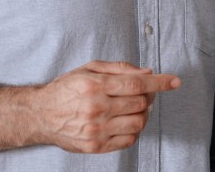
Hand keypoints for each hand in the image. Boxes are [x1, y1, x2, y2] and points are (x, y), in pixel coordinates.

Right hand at [36, 60, 180, 153]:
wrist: (41, 114)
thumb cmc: (66, 88)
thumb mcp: (89, 68)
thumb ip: (119, 68)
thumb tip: (147, 73)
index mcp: (95, 86)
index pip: (137, 84)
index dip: (160, 83)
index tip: (174, 82)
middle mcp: (96, 108)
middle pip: (140, 103)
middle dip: (150, 96)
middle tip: (146, 92)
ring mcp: (96, 130)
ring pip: (138, 123)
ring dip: (144, 113)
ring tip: (136, 106)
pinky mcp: (95, 146)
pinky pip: (128, 140)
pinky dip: (134, 129)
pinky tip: (127, 120)